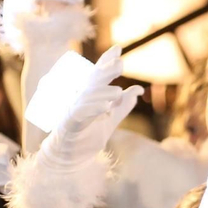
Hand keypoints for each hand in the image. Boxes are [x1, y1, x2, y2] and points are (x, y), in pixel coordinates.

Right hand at [31, 47, 141, 169]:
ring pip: (88, 98)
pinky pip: (81, 115)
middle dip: (106, 71)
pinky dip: (93, 110)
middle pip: (93, 82)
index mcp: (89, 97)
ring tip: (118, 91)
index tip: (118, 49)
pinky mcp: (69, 125)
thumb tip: (138, 90)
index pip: (98, 76)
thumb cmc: (87, 137)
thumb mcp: (110, 120)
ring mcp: (73, 111)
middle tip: (120, 63)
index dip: (106, 62)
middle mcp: (80, 100)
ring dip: (103, 93)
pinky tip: (106, 107)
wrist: (71, 159)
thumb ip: (123, 106)